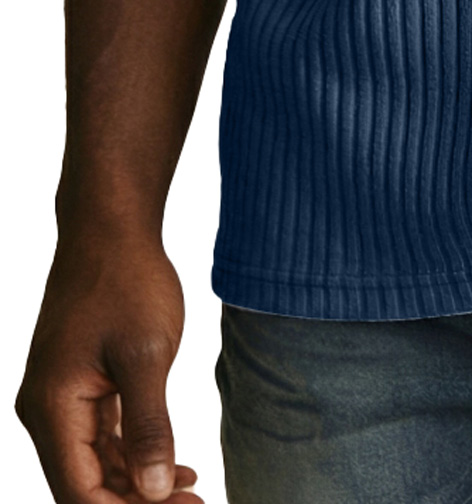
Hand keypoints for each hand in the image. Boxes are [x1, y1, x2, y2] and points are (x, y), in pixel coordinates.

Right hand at [15, 231, 201, 503]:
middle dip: (137, 502)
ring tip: (192, 492)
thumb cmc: (127, 282)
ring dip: (138, 483)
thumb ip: (148, 427)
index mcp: (53, 410)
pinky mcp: (77, 386)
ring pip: (94, 466)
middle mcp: (46, 413)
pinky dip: (133, 456)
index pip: (82, 495)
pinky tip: (175, 467)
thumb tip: (155, 491)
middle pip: (85, 486)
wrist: (111, 228)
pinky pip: (100, 439)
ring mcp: (60, 399)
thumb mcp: (147, 355)